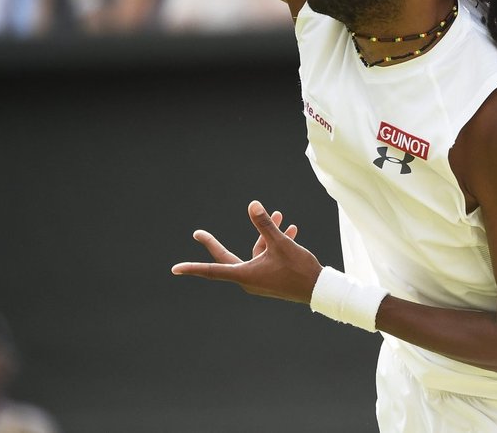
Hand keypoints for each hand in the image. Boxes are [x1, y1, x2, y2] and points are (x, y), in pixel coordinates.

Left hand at [171, 200, 321, 304]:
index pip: (213, 269)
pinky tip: (291, 229)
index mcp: (245, 274)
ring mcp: (260, 280)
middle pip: (227, 258)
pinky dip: (274, 245)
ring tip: (280, 215)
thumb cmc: (298, 269)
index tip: (175, 269)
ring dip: (264, 235)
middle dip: (215, 243)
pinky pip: (266, 258)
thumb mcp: (281, 243)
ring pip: (255, 253)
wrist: (320, 290)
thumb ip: (265, 224)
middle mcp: (248, 280)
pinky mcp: (271, 279)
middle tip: (198, 233)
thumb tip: (252, 206)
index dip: (194, 267)